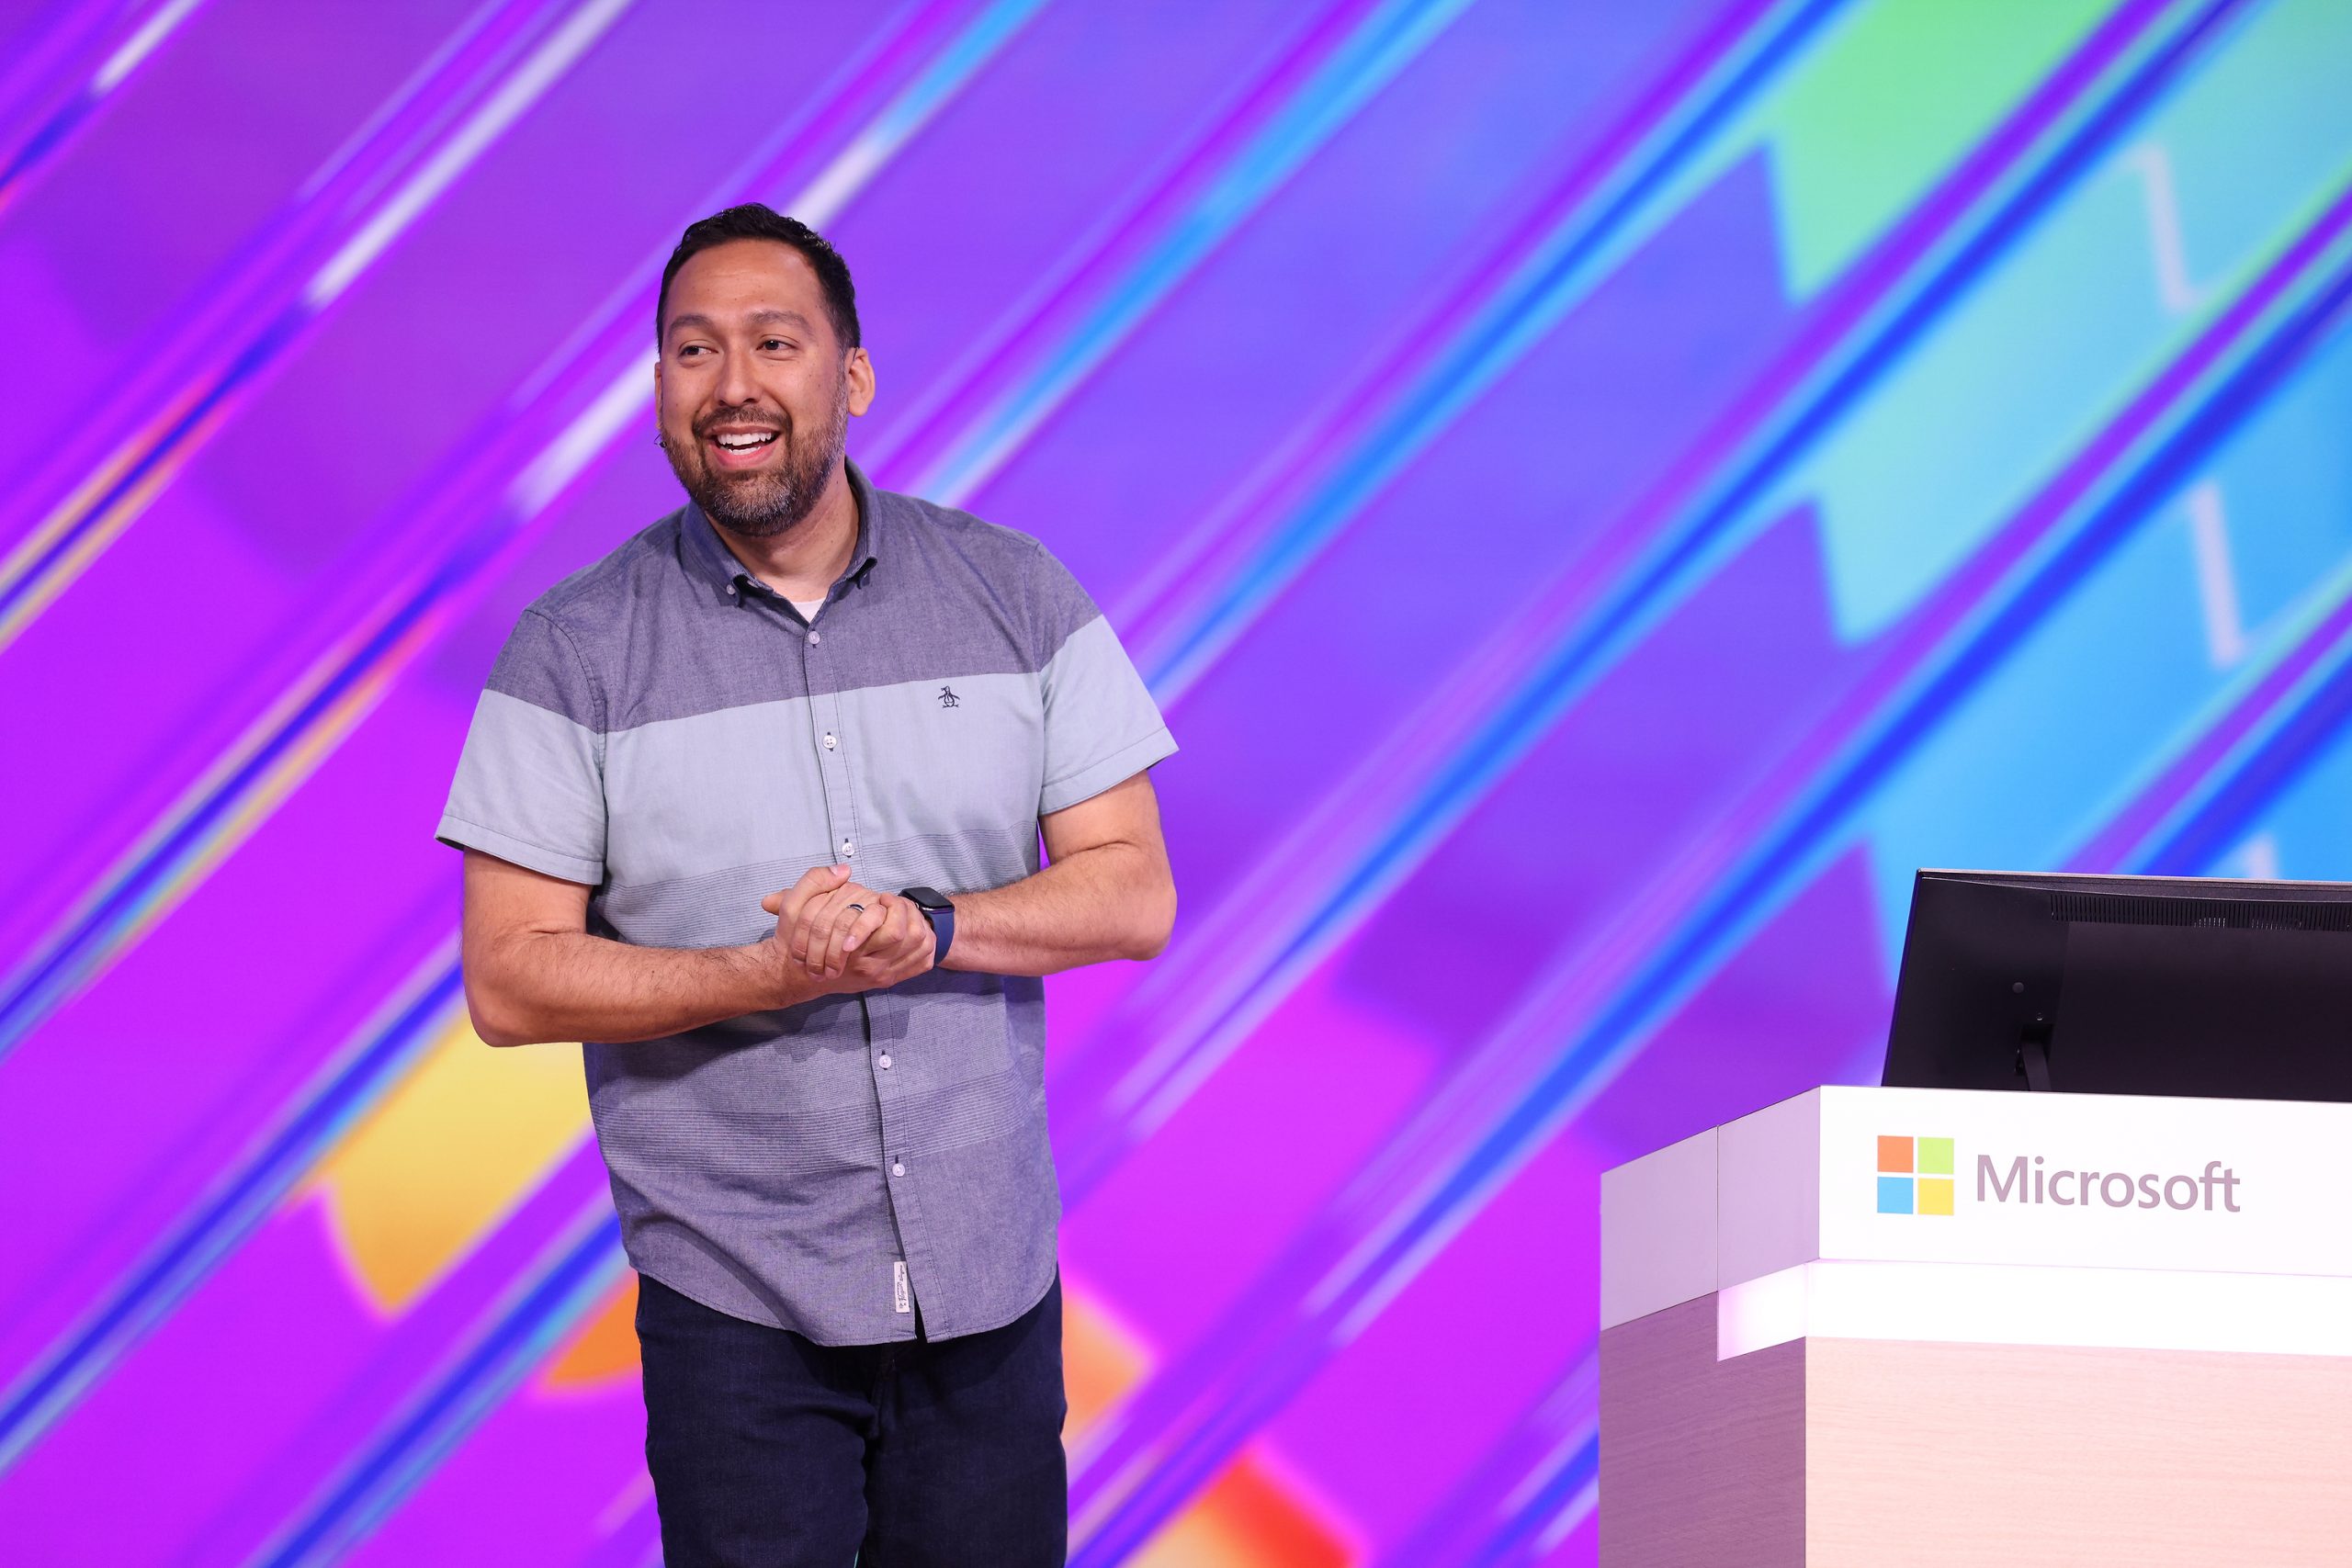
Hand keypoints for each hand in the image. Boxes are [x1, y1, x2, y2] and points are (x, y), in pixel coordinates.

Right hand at [759, 867, 933, 995]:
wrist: (798, 975)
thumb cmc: (797, 941)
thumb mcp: (792, 907)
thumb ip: (814, 882)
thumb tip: (844, 870)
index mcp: (855, 952)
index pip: (896, 931)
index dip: (895, 906)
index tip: (882, 897)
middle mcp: (873, 968)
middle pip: (912, 938)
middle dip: (909, 912)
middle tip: (894, 903)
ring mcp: (883, 976)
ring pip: (920, 948)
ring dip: (918, 924)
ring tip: (902, 913)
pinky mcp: (890, 980)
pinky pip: (922, 962)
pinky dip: (924, 944)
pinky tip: (909, 931)